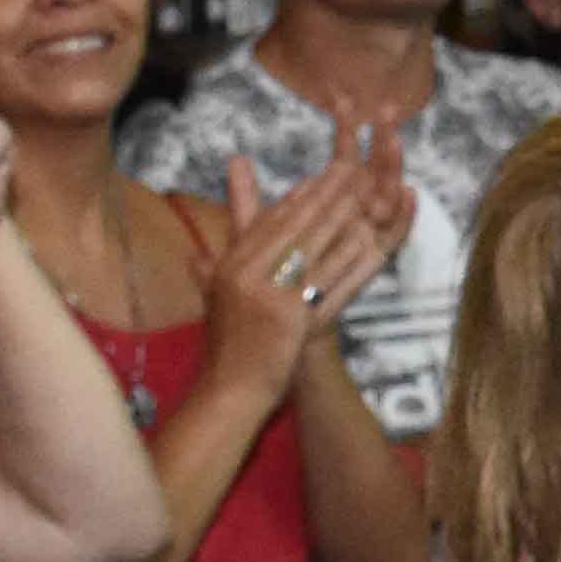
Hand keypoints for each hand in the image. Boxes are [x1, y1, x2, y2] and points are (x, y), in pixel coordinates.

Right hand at [200, 141, 405, 392]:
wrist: (230, 391)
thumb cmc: (227, 351)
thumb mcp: (212, 304)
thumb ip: (205, 272)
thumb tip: (192, 254)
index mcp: (228, 267)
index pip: (267, 223)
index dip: (296, 198)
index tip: (320, 177)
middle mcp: (245, 273)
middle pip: (292, 225)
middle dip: (322, 195)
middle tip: (349, 170)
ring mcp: (267, 292)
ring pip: (312, 244)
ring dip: (340, 215)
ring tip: (365, 192)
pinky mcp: (289, 313)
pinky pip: (326, 278)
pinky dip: (348, 256)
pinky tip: (368, 238)